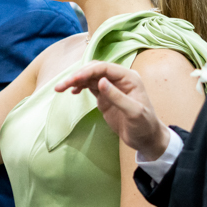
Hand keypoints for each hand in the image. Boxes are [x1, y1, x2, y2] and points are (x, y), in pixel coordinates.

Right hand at [55, 62, 169, 159]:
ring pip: (89, 77)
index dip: (87, 71)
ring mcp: (111, 86)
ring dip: (75, 81)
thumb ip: (117, 97)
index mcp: (129, 77)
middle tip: (60, 86)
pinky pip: (89, 86)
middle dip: (77, 75)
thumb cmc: (144, 125)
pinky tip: (72, 91)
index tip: (73, 79)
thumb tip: (100, 81)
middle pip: (94, 70)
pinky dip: (79, 86)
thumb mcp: (133, 112)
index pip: (104, 68)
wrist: (146, 138)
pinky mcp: (105, 96)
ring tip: (60, 88)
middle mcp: (119, 78)